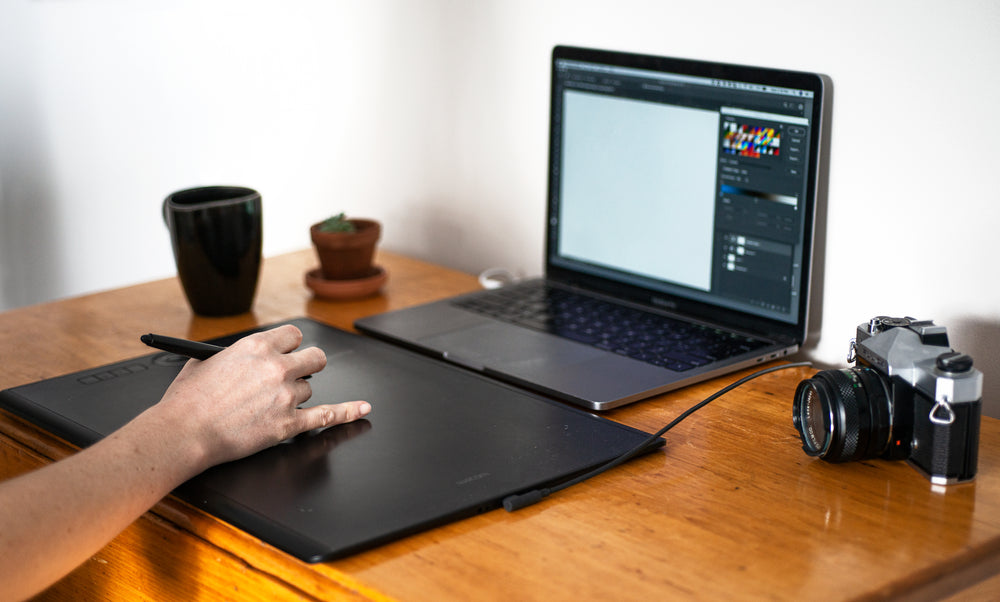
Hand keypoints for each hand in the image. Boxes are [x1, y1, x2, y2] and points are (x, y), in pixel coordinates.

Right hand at [146, 324, 370, 469]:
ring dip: (296, 396)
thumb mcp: (205, 362)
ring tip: (268, 406)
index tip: (288, 351)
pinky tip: (360, 408)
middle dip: (308, 364)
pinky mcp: (289, 424)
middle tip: (300, 372)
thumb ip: (233, 356)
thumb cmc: (187, 401)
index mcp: (257, 346)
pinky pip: (327, 416)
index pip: (294, 335)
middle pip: (315, 358)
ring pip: (310, 390)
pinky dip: (346, 412)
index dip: (291, 345)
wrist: (183, 433)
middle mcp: (277, 367)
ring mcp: (285, 396)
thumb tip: (243, 358)